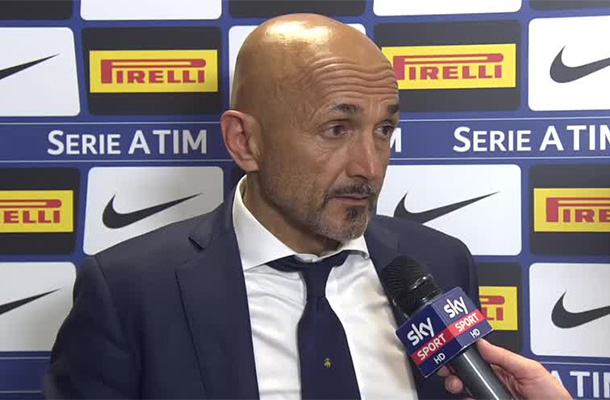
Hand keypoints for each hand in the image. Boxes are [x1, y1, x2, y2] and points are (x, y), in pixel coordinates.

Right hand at [437, 339, 571, 399]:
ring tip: (457, 385)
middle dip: (452, 368)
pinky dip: (464, 398)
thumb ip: (505, 356)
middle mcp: (494, 383)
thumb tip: (481, 343)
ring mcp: (490, 396)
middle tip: (448, 370)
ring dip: (455, 384)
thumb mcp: (530, 370)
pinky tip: (466, 396)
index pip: (476, 356)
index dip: (461, 352)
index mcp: (503, 368)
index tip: (449, 349)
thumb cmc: (553, 397)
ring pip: (463, 389)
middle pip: (464, 373)